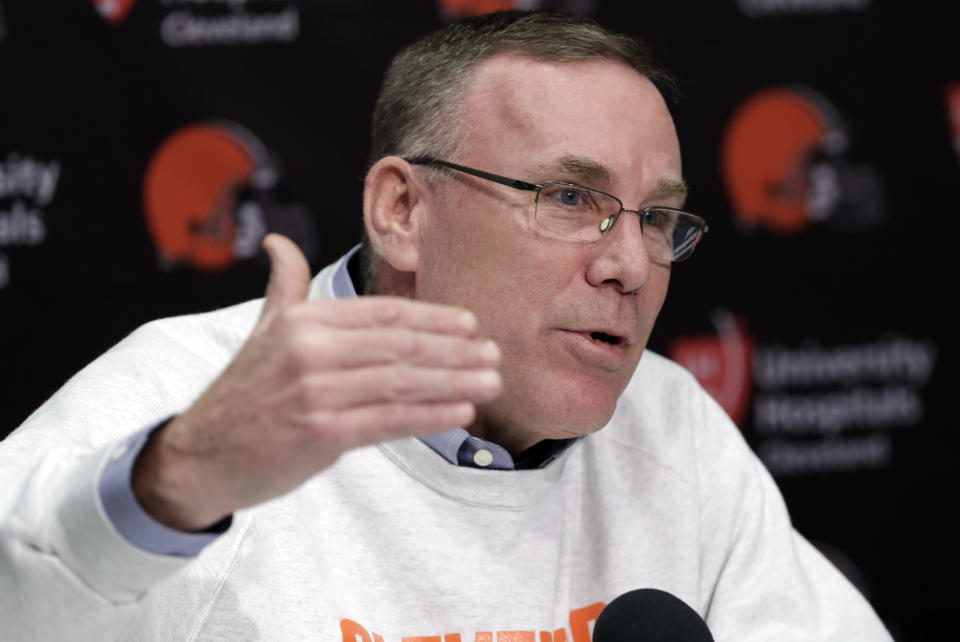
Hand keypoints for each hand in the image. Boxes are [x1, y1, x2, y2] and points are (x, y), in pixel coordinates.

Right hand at [133, 234, 501, 530]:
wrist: (200, 455)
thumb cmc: (243, 393)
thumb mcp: (262, 330)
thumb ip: (284, 286)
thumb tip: (279, 243)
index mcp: (304, 319)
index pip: (384, 314)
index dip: (433, 319)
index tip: (470, 325)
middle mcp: (310, 349)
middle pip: (401, 346)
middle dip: (455, 351)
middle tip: (494, 355)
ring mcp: (315, 391)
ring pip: (402, 382)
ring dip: (455, 381)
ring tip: (490, 382)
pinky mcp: (320, 433)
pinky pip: (389, 421)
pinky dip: (429, 416)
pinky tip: (460, 412)